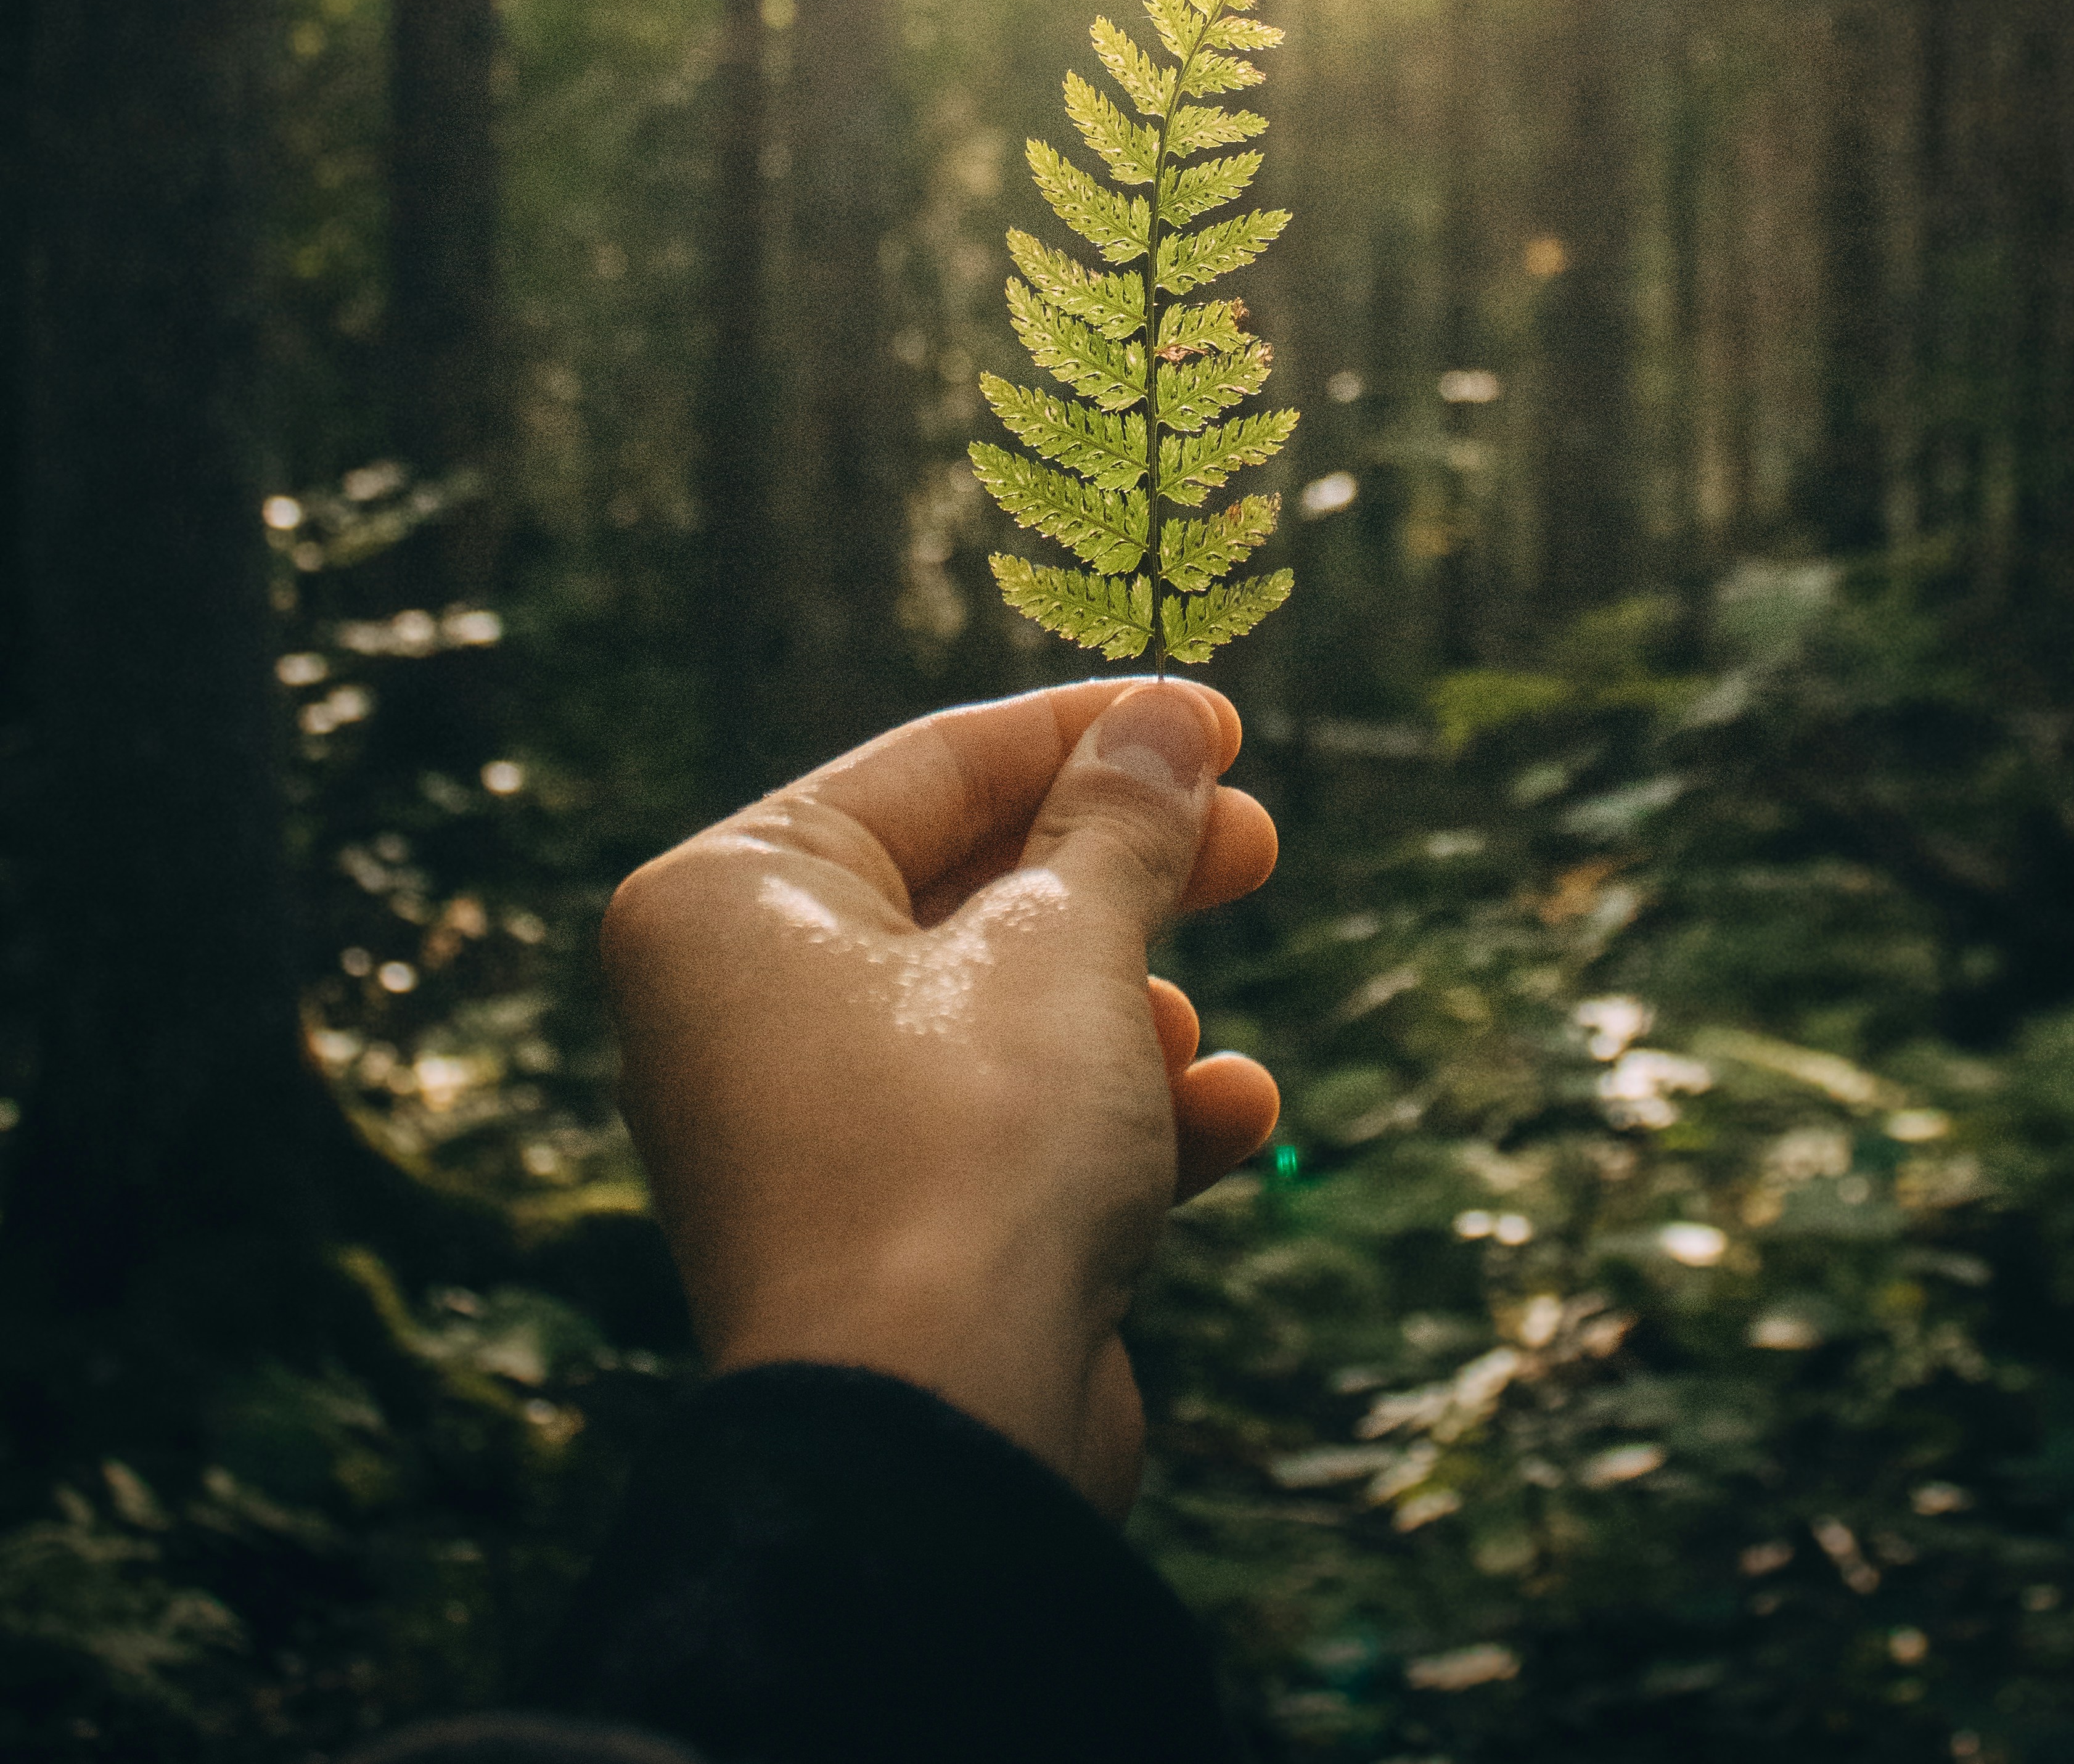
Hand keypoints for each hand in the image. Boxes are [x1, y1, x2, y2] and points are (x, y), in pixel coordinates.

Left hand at [600, 680, 1281, 1516]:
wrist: (930, 1441)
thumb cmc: (963, 1151)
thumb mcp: (1063, 945)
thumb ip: (1120, 819)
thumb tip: (1167, 718)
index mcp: (734, 900)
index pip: (932, 763)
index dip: (1088, 732)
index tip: (1214, 719)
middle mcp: (747, 1004)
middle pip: (973, 883)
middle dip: (1128, 871)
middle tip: (1253, 843)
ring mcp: (814, 1125)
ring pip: (1006, 1012)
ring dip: (1130, 1011)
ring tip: (1203, 1035)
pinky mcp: (890, 1231)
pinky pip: (1012, 1128)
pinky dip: (1121, 1116)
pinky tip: (1228, 1117)